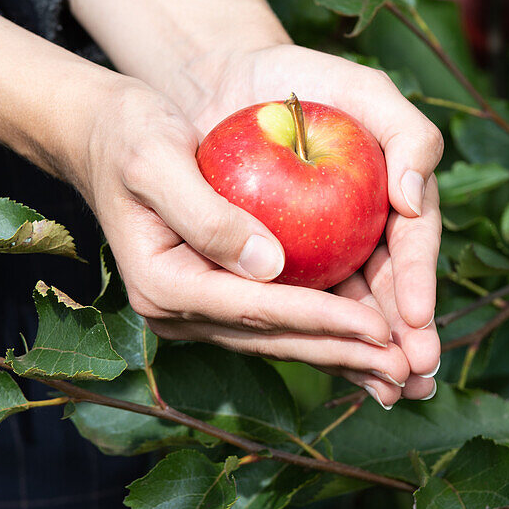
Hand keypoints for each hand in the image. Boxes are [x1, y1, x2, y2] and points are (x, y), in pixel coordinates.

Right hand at [81, 76, 424, 407]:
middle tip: (409, 371)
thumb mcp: (157, 161)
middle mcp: (179, 309)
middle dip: (345, 354)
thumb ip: (207, 216)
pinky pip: (278, 319)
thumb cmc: (128, 134)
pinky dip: (325, 331)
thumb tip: (269, 265)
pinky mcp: (216, 295)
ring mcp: (197, 308)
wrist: (100, 135)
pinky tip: (369, 342)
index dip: (323, 320)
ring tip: (401, 374)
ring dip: (343, 356)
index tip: (381, 327)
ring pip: (281, 339)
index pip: (256, 309)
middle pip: (275, 339)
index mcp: (164, 284)